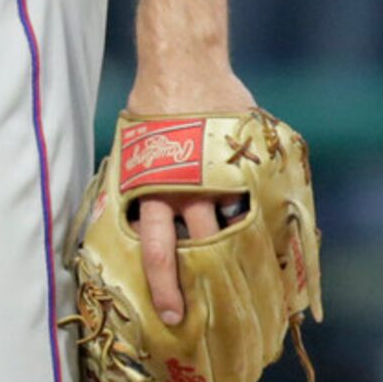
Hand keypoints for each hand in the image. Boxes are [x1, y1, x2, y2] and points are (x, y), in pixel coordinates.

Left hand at [123, 67, 255, 325]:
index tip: (171, 317)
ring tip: (246, 280)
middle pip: (201, 250)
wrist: (182, 64)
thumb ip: (133, 186)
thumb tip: (118, 219)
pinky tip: (264, 236)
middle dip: (208, 284)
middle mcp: (185, 189)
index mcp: (151, 189)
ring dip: (237, 254)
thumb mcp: (130, 151)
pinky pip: (253, 202)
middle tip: (216, 314)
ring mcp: (217, 177)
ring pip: (232, 230)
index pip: (158, 250)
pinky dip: (257, 220)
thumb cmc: (149, 108)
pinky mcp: (243, 163)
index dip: (164, 286)